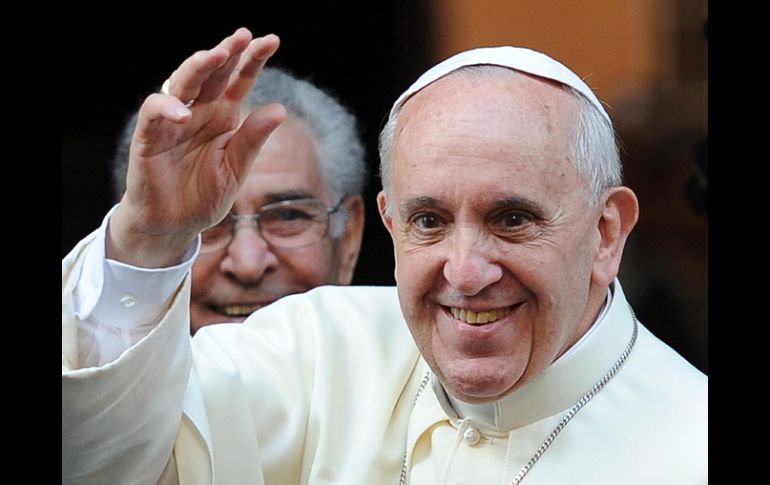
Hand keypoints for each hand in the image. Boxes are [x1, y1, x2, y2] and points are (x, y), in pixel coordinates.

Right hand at [108, 28, 285, 266]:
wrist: (173, 226)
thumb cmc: (203, 196)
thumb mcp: (236, 169)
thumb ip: (253, 140)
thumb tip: (280, 109)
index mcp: (222, 117)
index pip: (239, 81)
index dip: (253, 60)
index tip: (272, 41)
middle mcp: (198, 112)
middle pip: (212, 74)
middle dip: (227, 52)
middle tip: (243, 36)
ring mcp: (172, 121)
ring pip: (182, 83)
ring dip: (198, 67)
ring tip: (218, 55)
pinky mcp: (148, 138)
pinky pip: (153, 113)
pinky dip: (166, 109)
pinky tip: (184, 113)